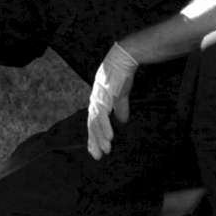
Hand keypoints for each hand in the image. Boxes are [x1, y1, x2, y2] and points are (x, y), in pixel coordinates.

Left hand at [85, 43, 138, 158]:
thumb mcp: (121, 96)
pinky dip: (105, 127)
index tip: (96, 149)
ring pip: (96, 123)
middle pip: (92, 125)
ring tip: (104, 150)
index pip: (93, 122)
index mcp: (97, 101)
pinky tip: (108, 137)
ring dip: (100, 138)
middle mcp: (94, 101)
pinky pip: (103, 116)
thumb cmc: (121, 75)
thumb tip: (122, 122)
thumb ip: (120, 109)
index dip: (94, 136)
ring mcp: (98, 99)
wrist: (123, 58)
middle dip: (94, 141)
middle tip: (97, 156)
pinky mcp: (104, 96)